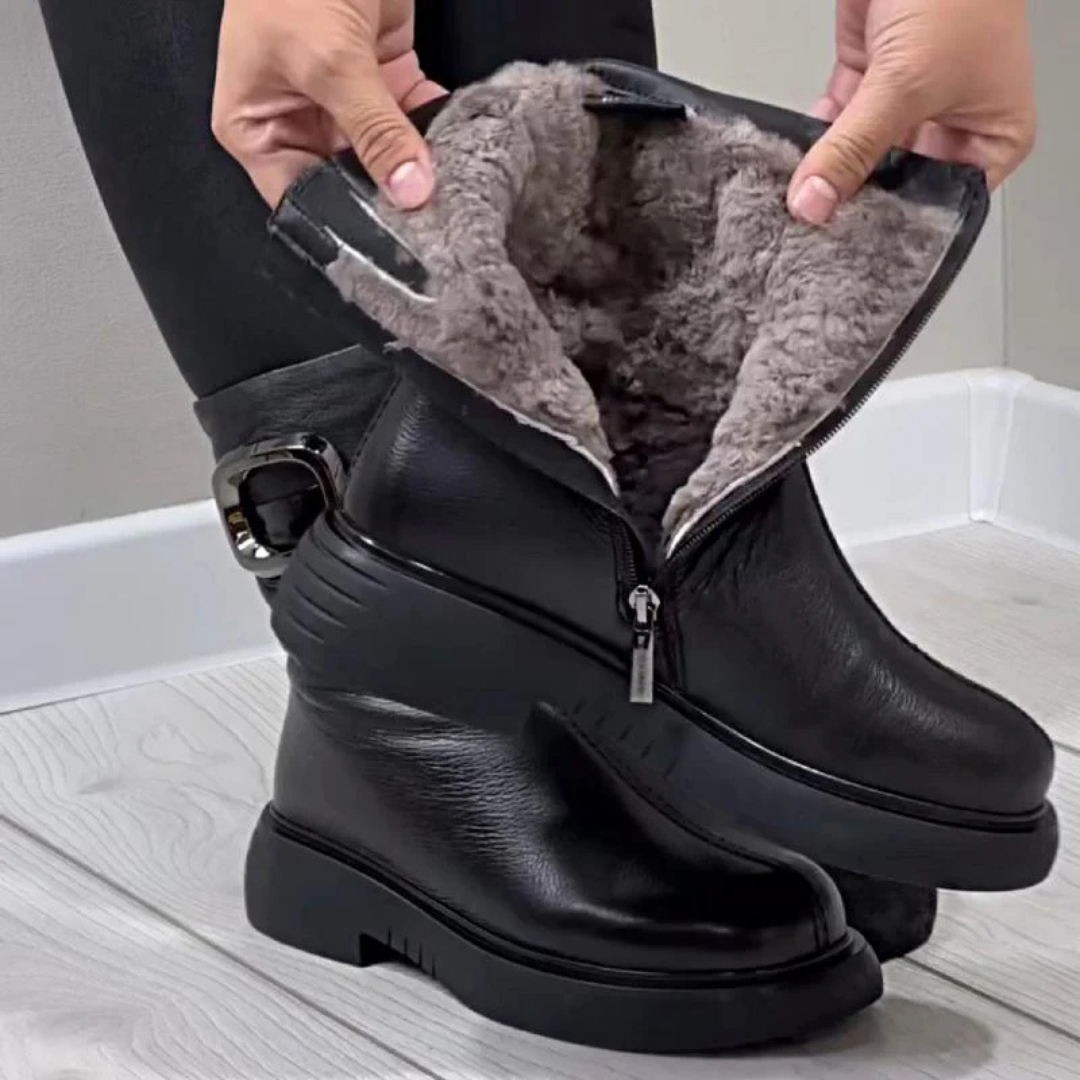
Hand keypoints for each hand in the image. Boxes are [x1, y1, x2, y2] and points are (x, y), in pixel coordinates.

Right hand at [213, 0, 444, 207]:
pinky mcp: (381, 76)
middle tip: (430, 222)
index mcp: (255, 127)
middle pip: (347, 183)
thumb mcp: (330, 60)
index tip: (390, 244)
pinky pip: (411, 118)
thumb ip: (374, 130)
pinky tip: (458, 147)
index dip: (342, 224)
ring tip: (449, 190)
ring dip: (417, 168)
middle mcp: (295, 120)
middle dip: (389, 199)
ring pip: (384, 155)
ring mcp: (340, 100)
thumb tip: (409, 191)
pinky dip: (434, 129)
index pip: (299, 199)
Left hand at [789, 0, 1035, 224]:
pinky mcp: (869, 81)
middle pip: (896, 184)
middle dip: (856, 201)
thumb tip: (815, 201)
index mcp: (993, 137)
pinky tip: (795, 162)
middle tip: (817, 228)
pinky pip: (838, 126)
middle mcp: (952, 125)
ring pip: (861, 157)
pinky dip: (815, 141)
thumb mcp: (906, 85)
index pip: (943, 204)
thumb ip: (854, 149)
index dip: (898, 226)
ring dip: (830, 173)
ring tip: (799, 200)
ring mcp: (908, 103)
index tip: (852, 247)